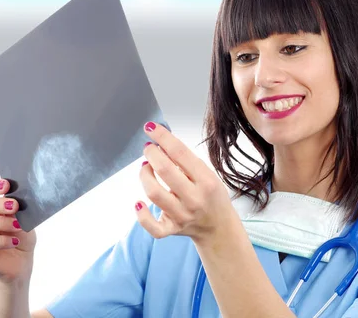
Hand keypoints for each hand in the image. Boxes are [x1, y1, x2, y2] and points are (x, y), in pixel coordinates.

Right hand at [0, 179, 36, 283]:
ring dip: (0, 222)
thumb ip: (15, 207)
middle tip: (15, 206)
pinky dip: (0, 241)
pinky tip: (14, 241)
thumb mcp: (21, 218)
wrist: (20, 262)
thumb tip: (15, 196)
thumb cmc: (19, 236)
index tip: (7, 185)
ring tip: (18, 225)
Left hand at [136, 122, 232, 242]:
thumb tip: (161, 143)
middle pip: (165, 171)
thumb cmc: (211, 196)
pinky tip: (138, 203)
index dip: (162, 137)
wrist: (218, 227)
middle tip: (149, 148)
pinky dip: (142, 216)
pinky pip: (153, 227)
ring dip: (144, 175)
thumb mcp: (208, 174)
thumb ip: (186, 161)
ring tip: (146, 167)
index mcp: (206, 181)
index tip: (151, 128)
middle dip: (152, 154)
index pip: (180, 153)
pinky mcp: (172, 229)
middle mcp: (194, 199)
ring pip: (154, 193)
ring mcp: (182, 215)